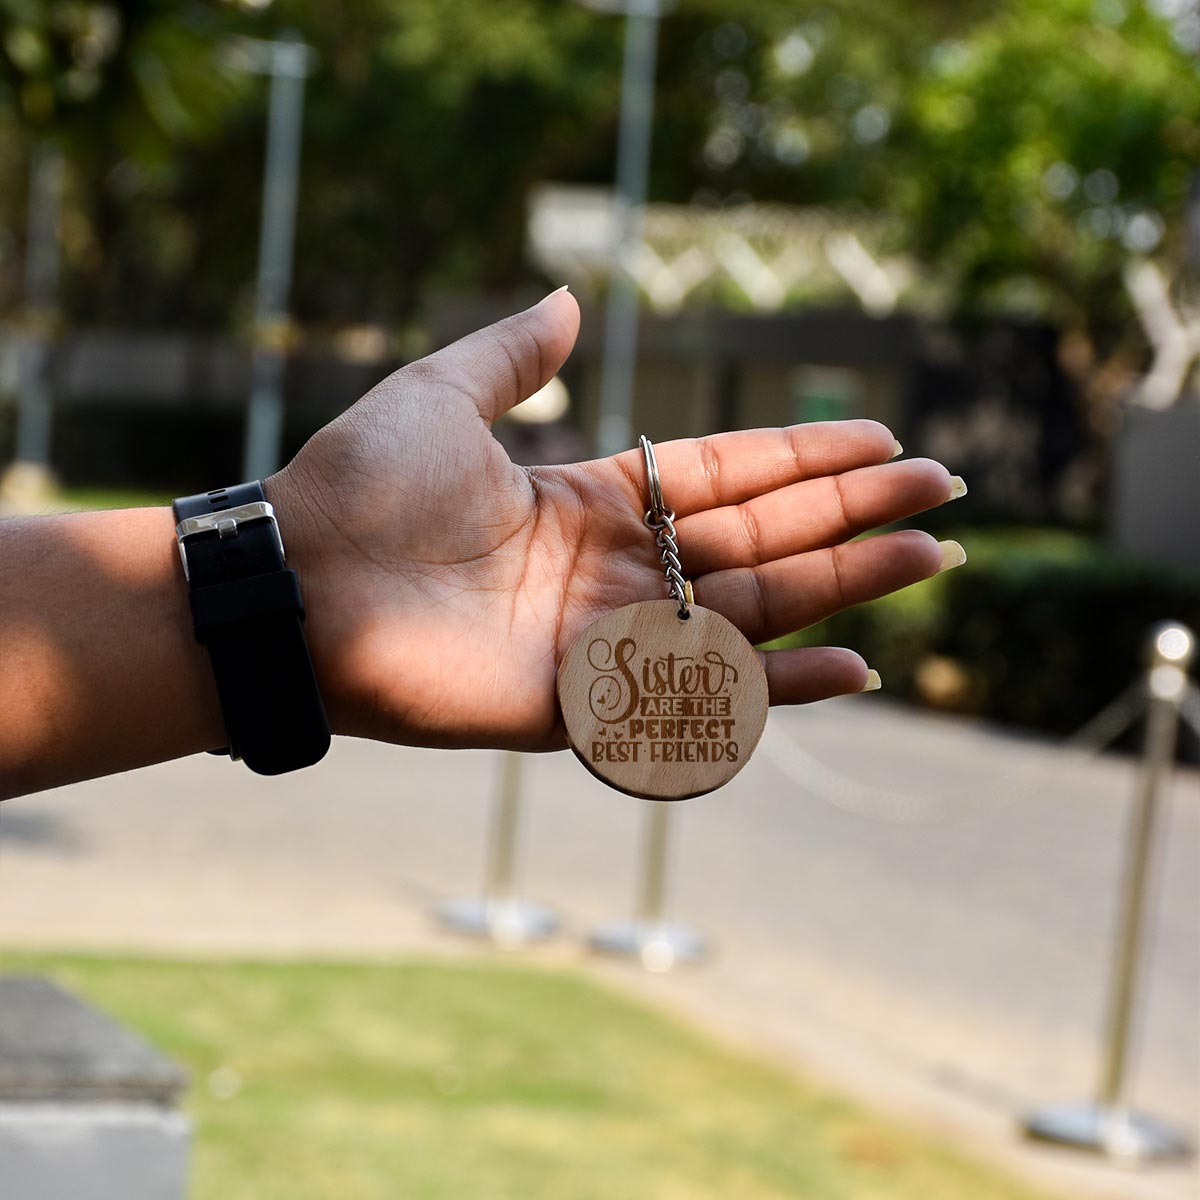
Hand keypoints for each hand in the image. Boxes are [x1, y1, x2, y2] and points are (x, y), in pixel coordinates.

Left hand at [270, 290, 959, 750]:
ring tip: (929, 559)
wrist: (298, 585)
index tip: (881, 437)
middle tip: (941, 494)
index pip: (725, 475)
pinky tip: (855, 665)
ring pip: (754, 610)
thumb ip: (513, 354)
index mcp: (590, 499)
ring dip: (844, 585)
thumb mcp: (441, 393)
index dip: (803, 455)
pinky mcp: (591, 703)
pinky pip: (701, 695)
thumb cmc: (358, 488)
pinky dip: (779, 688)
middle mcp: (615, 570)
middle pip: (761, 539)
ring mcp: (610, 638)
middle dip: (852, 514)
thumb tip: (572, 300)